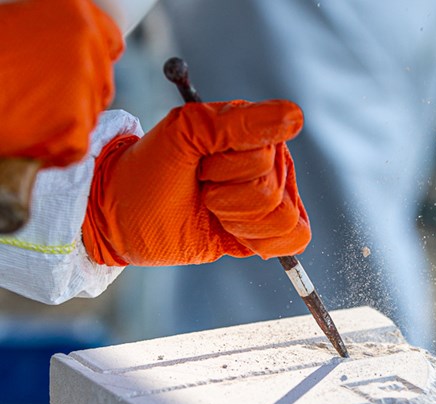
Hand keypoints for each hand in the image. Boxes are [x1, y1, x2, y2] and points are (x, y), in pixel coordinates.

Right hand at [0, 0, 122, 166]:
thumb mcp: (19, 26)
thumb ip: (54, 37)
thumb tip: (77, 54)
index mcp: (75, 12)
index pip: (111, 42)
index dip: (94, 59)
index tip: (77, 72)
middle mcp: (88, 45)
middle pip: (101, 84)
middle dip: (78, 94)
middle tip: (39, 97)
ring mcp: (86, 86)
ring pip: (89, 115)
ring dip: (65, 121)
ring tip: (25, 111)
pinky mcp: (78, 126)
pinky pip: (78, 145)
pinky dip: (56, 148)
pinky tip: (28, 135)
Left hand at [82, 100, 310, 265]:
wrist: (126, 215)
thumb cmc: (150, 170)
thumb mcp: (185, 133)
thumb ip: (237, 123)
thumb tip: (295, 116)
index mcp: (255, 131)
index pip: (266, 156)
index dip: (229, 168)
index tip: (200, 164)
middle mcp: (270, 163)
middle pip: (273, 191)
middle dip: (228, 197)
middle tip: (201, 187)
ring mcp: (271, 198)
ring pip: (284, 217)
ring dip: (239, 221)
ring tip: (213, 210)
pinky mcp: (268, 231)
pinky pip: (296, 239)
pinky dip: (264, 242)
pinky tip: (234, 232)